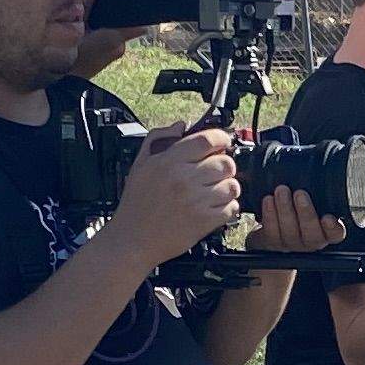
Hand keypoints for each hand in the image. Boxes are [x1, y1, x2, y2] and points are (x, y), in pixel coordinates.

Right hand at [117, 124, 243, 264]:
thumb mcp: (140, 164)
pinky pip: (231, 208)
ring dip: (227, 187)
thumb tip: (181, 126)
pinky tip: (213, 207)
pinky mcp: (204, 221)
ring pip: (232, 185)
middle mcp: (184, 179)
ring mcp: (196, 201)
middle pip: (225, 163)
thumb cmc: (136, 203)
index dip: (220, 138)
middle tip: (215, 172)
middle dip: (224, 166)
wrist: (132, 239)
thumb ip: (159, 139)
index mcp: (168, 162)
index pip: (207, 140)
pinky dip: (227, 208)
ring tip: (214, 191)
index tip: (221, 142)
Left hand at [245, 182, 345, 257]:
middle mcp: (310, 241)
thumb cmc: (296, 203)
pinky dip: (270, 215)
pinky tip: (268, 200)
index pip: (335, 234)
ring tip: (281, 191)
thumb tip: (319, 165)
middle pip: (312, 235)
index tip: (328, 217)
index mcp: (326, 230)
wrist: (271, 218)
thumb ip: (318, 189)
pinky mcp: (273, 244)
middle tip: (300, 193)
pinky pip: (271, 233)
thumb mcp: (311, 195)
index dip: (333, 228)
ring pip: (290, 233)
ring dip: (285, 210)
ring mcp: (291, 244)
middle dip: (305, 213)